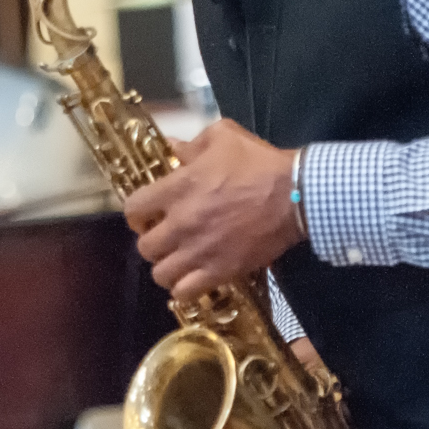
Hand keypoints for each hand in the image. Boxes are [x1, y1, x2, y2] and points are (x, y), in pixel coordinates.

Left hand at [124, 118, 302, 300]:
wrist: (295, 194)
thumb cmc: (259, 162)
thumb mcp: (225, 136)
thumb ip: (193, 143)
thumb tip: (172, 146)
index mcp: (177, 188)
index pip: (133, 208)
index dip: (136, 213)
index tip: (147, 214)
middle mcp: (181, 223)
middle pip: (145, 246)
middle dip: (154, 241)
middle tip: (169, 236)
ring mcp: (199, 251)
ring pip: (161, 274)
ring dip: (168, 266)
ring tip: (181, 259)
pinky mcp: (219, 271)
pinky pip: (185, 292)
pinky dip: (185, 288)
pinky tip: (195, 278)